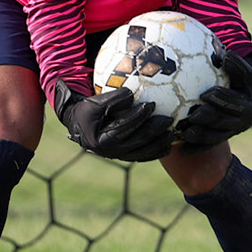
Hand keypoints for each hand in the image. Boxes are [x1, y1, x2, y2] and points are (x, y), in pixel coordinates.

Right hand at [51, 81, 174, 161]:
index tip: (151, 104)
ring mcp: (118, 156)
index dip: (138, 116)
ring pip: (142, 153)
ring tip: (172, 134)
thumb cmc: (87, 111)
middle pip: (136, 141)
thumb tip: (131, 94)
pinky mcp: (124, 158)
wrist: (80, 128)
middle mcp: (110, 151)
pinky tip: (168, 146)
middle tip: (168, 119)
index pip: (123, 126)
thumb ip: (112, 99)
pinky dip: (155, 152)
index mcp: (100, 139)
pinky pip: (142, 157)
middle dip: (154, 130)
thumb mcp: (94, 103)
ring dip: (158, 144)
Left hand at [172, 49, 251, 148]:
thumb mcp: (243, 70)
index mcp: (251, 102)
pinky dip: (196, 148)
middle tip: (193, 115)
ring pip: (217, 136)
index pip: (236, 101)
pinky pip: (209, 145)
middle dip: (210, 119)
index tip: (206, 94)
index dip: (222, 98)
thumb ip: (235, 64)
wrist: (248, 97)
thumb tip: (226, 54)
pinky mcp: (224, 138)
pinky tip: (181, 150)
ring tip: (185, 133)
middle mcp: (244, 120)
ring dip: (201, 135)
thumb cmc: (241, 77)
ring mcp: (234, 131)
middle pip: (225, 121)